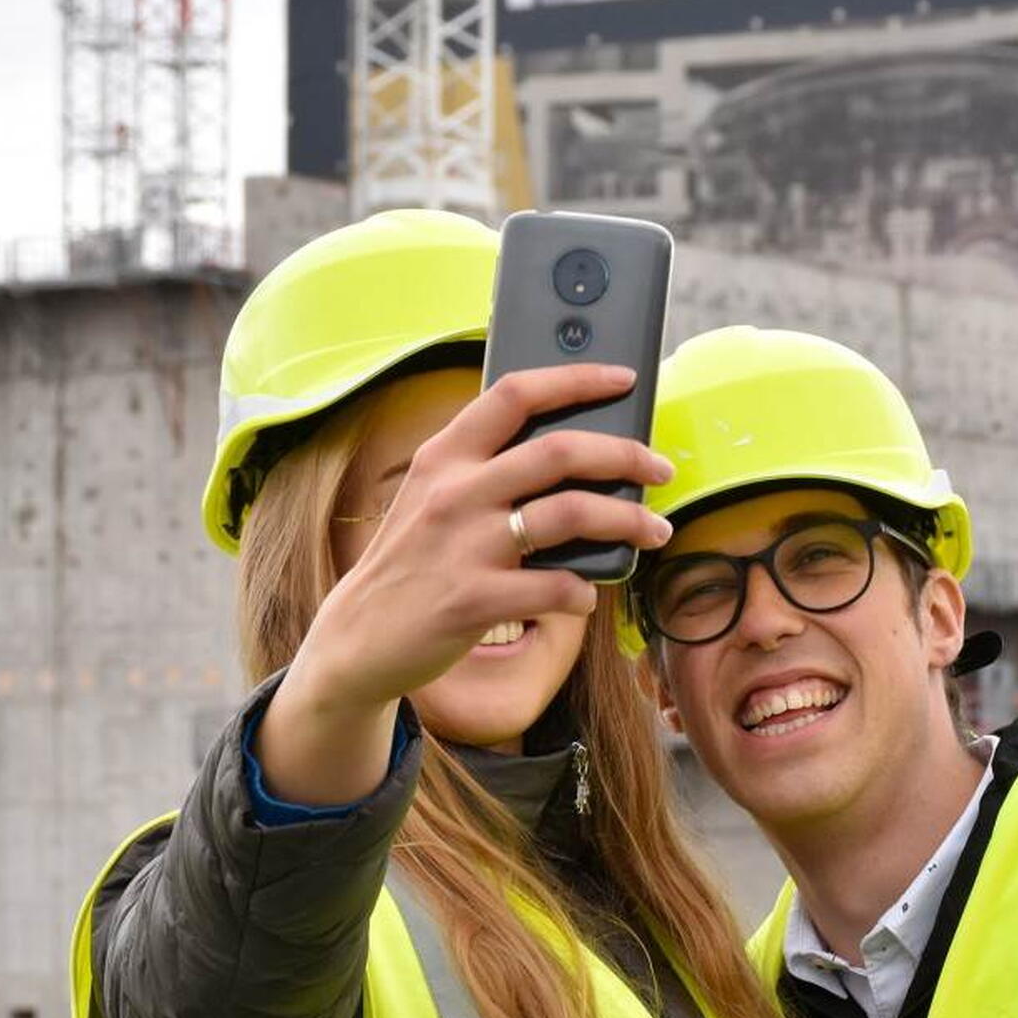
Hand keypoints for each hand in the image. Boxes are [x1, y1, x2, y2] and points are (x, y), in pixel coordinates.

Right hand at [288, 363, 673, 719]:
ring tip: (655, 532)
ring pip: (571, 514)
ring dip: (628, 521)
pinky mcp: (473, 601)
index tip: (625, 378)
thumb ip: (487, 470)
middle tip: (660, 469)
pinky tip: (585, 594)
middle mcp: (454, 492)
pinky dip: (582, 590)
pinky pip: (555, 587)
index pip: (516, 394)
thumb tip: (577, 453)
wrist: (357, 639)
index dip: (577, 379)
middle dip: (626, 455)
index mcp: (445, 456)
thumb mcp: (432, 498)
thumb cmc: (412, 562)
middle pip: (560, 451)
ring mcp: (464, 546)